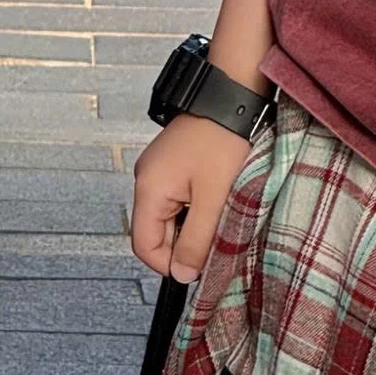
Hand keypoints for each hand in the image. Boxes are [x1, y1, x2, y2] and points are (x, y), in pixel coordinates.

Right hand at [128, 113, 256, 282]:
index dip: (169, 264)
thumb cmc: (223, 141)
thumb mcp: (213, 199)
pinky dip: (195, 208)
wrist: (231, 99)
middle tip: (216, 236)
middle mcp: (146, 181)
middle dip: (185, 243)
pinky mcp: (171, 167)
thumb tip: (183, 274)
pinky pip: (177, 201)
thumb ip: (196, 241)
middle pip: (156, 234)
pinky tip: (215, 199)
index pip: (144, 247)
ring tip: (218, 212)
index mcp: (149, 190)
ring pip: (169, 219)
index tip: (198, 268)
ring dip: (193, 225)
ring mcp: (157, 172)